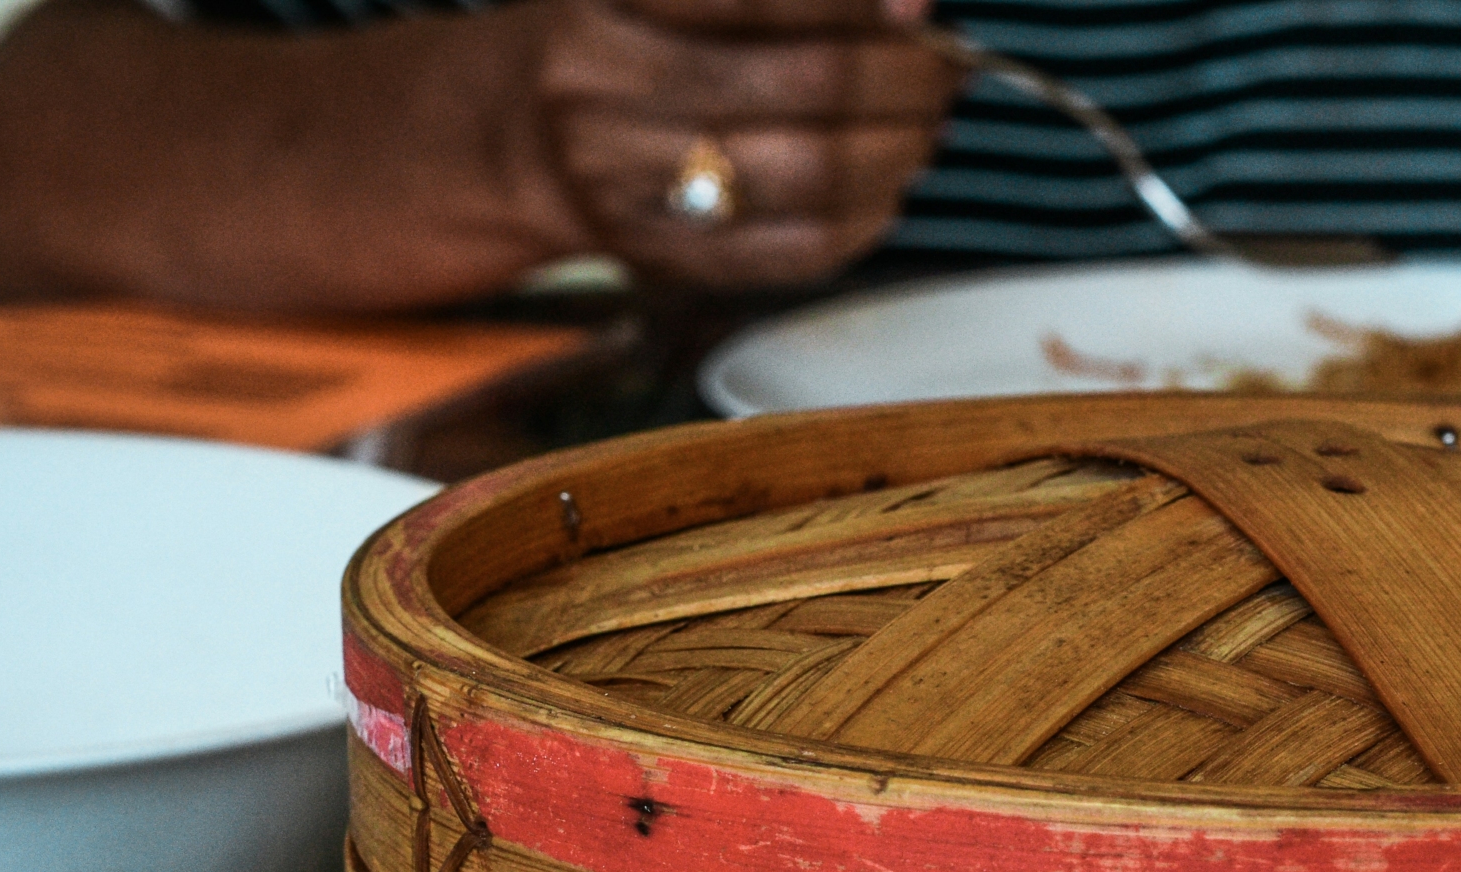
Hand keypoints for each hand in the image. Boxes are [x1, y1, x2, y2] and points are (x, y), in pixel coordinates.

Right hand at [535, 0, 963, 289]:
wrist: (517, 138)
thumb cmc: (620, 39)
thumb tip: (906, 2)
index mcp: (606, 3)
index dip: (855, 4)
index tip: (920, 6)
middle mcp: (602, 92)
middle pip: (799, 88)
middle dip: (900, 81)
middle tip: (943, 70)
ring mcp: (628, 185)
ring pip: (807, 175)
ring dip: (896, 151)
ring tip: (926, 124)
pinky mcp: (664, 258)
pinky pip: (795, 250)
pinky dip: (866, 218)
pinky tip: (889, 186)